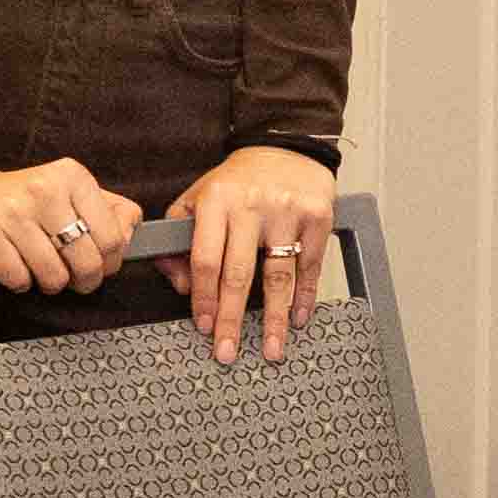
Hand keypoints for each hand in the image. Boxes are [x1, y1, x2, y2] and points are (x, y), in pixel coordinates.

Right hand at [0, 149, 141, 298]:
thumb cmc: (19, 197)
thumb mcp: (69, 190)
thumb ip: (110, 210)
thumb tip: (131, 235)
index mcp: (71, 176)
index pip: (112, 238)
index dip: (109, 262)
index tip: (99, 263)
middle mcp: (43, 189)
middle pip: (86, 262)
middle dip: (83, 280)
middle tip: (72, 276)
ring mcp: (11, 210)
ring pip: (53, 277)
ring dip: (48, 282)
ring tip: (38, 267)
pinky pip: (18, 279)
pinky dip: (19, 282)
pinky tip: (13, 264)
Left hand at [176, 144, 342, 365]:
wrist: (287, 146)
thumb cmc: (239, 180)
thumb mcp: (199, 198)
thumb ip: (180, 239)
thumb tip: (181, 285)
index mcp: (217, 201)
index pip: (205, 258)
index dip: (203, 297)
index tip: (204, 326)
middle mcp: (251, 205)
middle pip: (239, 274)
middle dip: (232, 319)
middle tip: (228, 352)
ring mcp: (287, 211)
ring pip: (278, 276)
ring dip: (274, 319)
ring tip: (270, 349)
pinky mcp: (318, 216)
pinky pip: (310, 266)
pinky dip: (304, 297)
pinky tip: (297, 318)